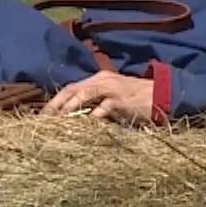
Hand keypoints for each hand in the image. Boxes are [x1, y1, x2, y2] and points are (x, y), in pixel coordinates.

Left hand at [42, 71, 156, 123]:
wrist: (162, 94)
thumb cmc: (136, 99)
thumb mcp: (113, 96)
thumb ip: (96, 102)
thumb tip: (76, 116)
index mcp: (98, 79)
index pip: (70, 88)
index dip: (55, 101)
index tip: (43, 116)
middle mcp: (102, 80)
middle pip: (72, 90)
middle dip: (56, 105)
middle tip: (43, 121)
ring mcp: (111, 89)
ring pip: (83, 95)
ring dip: (69, 109)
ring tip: (57, 123)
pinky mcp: (121, 100)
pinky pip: (102, 108)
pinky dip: (92, 117)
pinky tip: (84, 128)